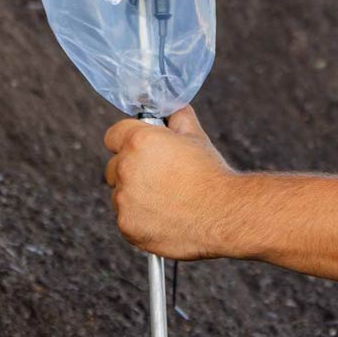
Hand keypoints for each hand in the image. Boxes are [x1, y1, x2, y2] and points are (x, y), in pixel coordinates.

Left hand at [103, 106, 237, 260]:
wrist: (224, 215)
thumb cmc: (212, 176)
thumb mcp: (197, 138)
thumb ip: (178, 119)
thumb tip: (173, 111)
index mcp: (139, 141)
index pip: (113, 135)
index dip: (128, 141)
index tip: (141, 151)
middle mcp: (125, 168)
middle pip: (113, 167)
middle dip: (130, 171)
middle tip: (159, 179)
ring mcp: (124, 199)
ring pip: (120, 195)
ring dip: (135, 197)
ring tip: (167, 201)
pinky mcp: (127, 225)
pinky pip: (126, 219)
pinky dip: (140, 220)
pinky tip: (165, 218)